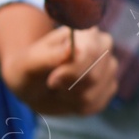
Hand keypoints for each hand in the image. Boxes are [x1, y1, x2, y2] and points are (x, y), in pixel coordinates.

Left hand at [0, 20, 118, 114]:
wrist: (33, 83)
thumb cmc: (29, 68)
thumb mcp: (29, 63)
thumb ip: (49, 56)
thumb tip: (72, 50)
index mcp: (85, 32)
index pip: (90, 53)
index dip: (70, 72)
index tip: (51, 80)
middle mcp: (103, 46)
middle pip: (93, 77)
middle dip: (68, 87)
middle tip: (52, 83)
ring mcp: (109, 67)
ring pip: (94, 94)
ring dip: (70, 98)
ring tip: (59, 89)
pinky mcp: (109, 86)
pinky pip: (97, 104)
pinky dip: (77, 107)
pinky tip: (69, 97)